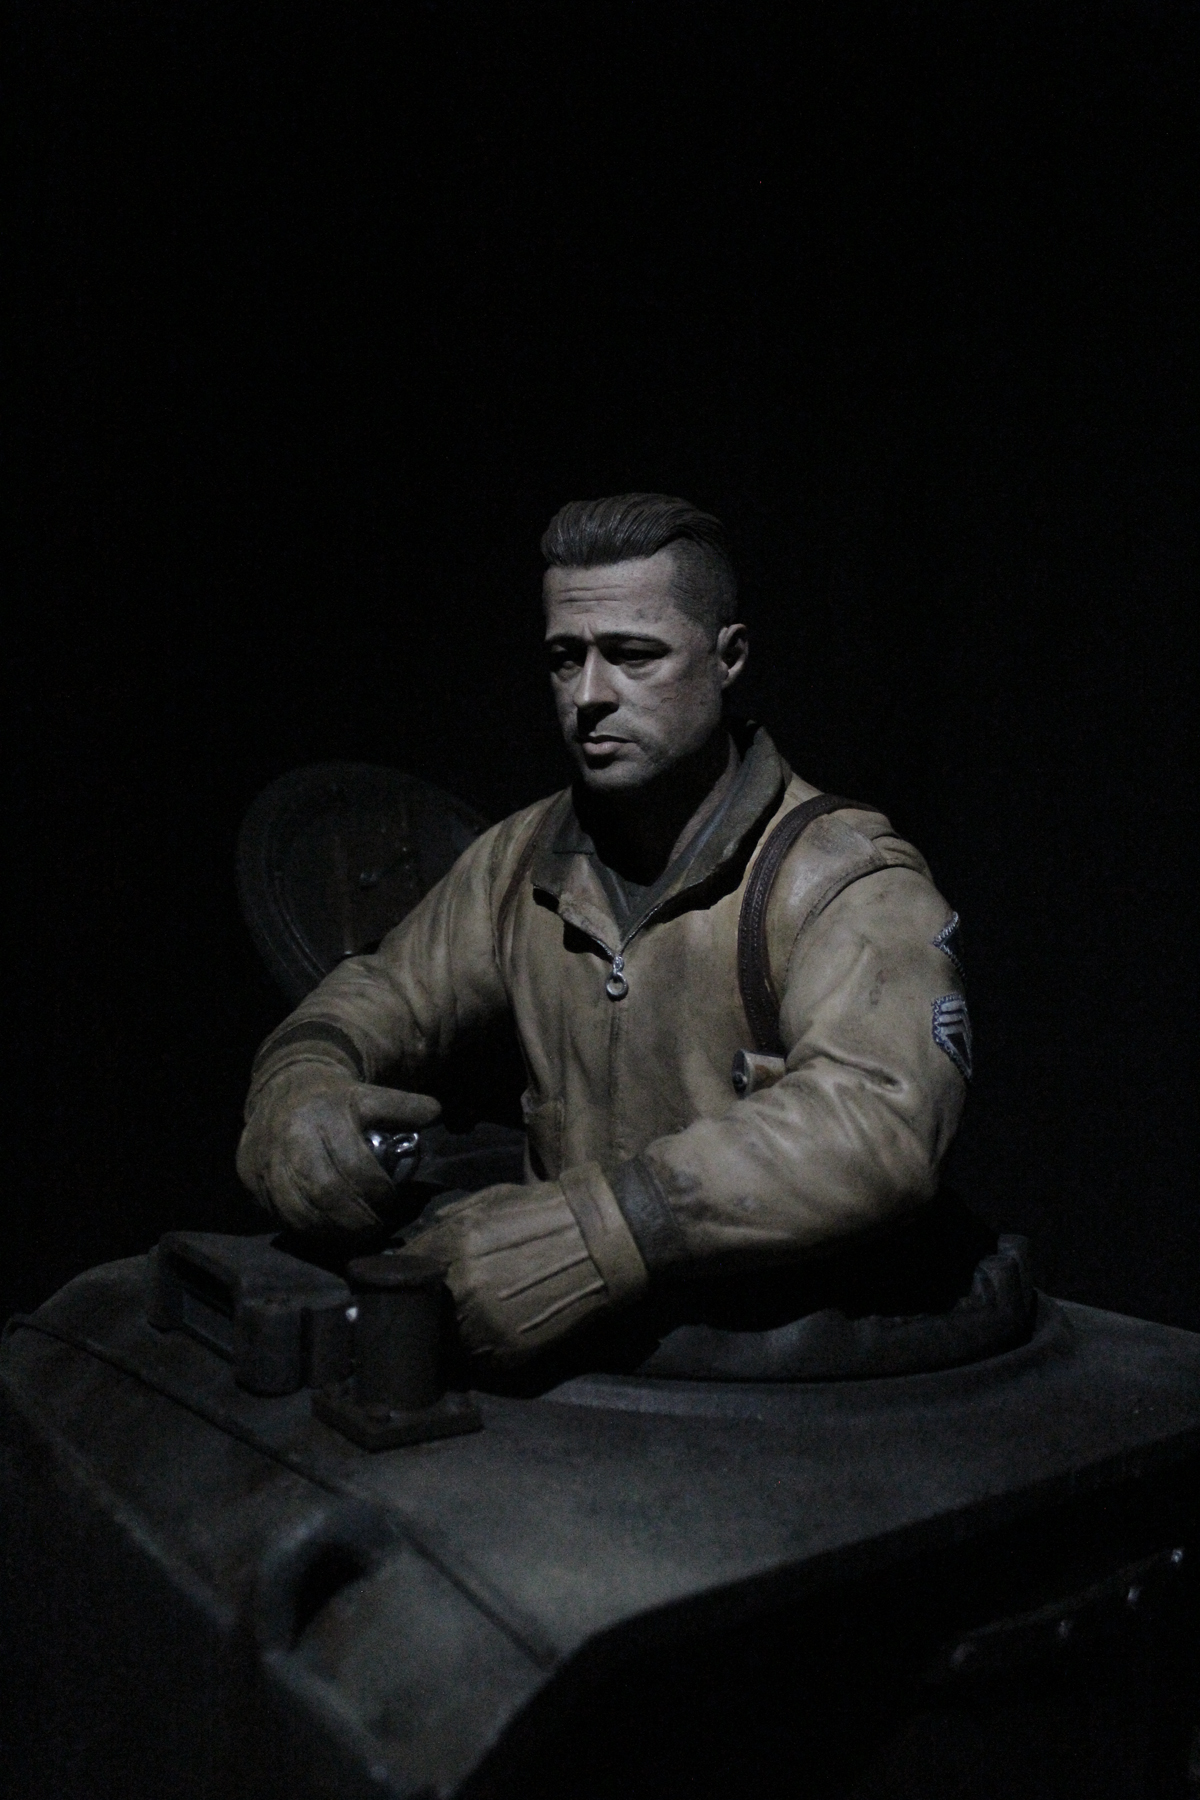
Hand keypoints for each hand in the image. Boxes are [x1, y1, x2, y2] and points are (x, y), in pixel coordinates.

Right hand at [237, 1062, 440, 1232]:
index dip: (376, 1190)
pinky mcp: (248, 1175)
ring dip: (329, 1231)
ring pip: (296, 1209)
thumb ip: (403, 1107)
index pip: (353, 1163)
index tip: (391, 1202)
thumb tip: (436, 1113)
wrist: (282, 1087)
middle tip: (374, 1228)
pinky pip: (276, 1212)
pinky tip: (325, 1231)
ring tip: (353, 1235)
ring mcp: (265, 1157)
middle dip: (354, 1218)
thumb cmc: (334, 1099)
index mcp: (323, 1113)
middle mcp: (290, 1137)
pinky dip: (304, 1228)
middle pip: (324, 1191)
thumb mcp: (369, 1095)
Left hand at [406, 1181, 607, 1363]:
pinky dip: (480, 1348)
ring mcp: (486, 1323)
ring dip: (453, 1330)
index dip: (407, 1274)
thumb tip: (418, 1242)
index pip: (405, 1270)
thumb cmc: (544, 1216)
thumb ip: (447, 1222)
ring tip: (471, 1317)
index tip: (413, 1278)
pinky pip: (477, 1360)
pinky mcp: (509, 1351)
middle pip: (422, 1309)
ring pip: (447, 1339)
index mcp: (454, 1245)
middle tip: (444, 1299)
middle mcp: (464, 1287)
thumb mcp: (490, 1200)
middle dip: (429, 1304)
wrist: (599, 1242)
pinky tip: (494, 1329)